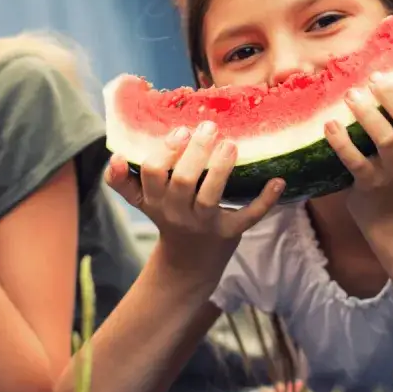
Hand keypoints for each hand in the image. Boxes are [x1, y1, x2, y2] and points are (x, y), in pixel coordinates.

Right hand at [106, 123, 285, 272]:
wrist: (189, 264)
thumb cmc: (169, 219)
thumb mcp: (144, 202)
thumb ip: (124, 181)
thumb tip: (114, 155)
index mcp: (155, 200)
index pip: (151, 173)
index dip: (164, 152)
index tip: (179, 131)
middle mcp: (177, 212)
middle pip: (182, 181)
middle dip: (195, 152)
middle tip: (209, 127)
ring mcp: (204, 224)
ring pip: (210, 196)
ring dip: (221, 168)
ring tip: (232, 144)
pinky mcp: (229, 233)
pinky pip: (248, 216)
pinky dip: (265, 200)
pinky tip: (278, 180)